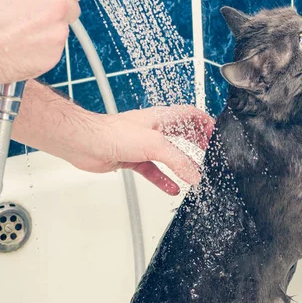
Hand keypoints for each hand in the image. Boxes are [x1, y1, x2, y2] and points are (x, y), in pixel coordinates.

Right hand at [0, 0, 88, 91]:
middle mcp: (56, 5)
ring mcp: (58, 31)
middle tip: (36, 15)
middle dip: (58, 10)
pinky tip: (20, 46)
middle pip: (73, 6)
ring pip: (62, 28)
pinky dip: (42, 48)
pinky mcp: (55, 54)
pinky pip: (54, 48)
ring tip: (20, 33)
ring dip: (48, 30)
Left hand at [68, 106, 215, 195]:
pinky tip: (171, 188)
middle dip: (196, 142)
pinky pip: (153, 171)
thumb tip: (195, 174)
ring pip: (168, 155)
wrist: (86, 143)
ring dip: (181, 165)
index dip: (204, 121)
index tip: (215, 132)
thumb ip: (178, 161)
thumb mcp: (155, 145)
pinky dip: (163, 180)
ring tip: (194, 173)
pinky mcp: (133, 159)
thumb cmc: (114, 133)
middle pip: (181, 134)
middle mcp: (153, 130)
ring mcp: (143, 145)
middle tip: (208, 151)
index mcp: (161, 118)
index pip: (189, 114)